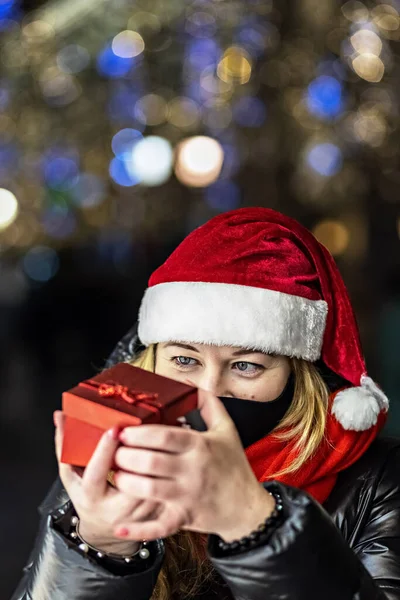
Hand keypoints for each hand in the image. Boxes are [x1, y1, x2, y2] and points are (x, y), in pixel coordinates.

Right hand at [54, 411, 163, 553]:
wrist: (103, 528)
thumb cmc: (87, 495)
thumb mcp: (72, 475)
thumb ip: (65, 446)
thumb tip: (59, 416)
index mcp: (91, 497)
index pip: (96, 474)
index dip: (104, 452)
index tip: (114, 430)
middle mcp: (114, 510)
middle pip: (129, 480)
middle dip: (137, 454)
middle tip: (144, 431)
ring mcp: (136, 515)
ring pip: (151, 486)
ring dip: (156, 462)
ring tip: (160, 438)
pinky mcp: (154, 516)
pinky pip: (164, 492)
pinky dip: (167, 473)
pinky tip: (170, 454)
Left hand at [112, 389, 274, 541]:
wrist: (247, 507)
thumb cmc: (233, 465)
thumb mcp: (226, 428)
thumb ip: (208, 403)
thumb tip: (187, 384)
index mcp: (200, 445)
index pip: (164, 436)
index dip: (139, 433)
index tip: (123, 430)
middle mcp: (193, 470)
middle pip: (150, 462)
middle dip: (126, 456)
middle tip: (115, 451)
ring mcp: (188, 495)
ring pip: (149, 490)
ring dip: (126, 482)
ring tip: (116, 474)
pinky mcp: (184, 517)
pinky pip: (159, 527)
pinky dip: (138, 530)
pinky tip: (120, 526)